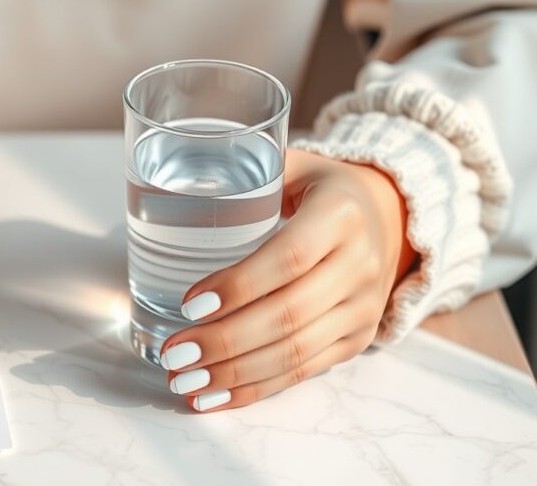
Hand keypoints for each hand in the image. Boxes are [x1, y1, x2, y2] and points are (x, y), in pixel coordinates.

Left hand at [160, 149, 417, 411]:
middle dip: (225, 341)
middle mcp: (360, 263)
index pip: (290, 257)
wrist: (389, 215)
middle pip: (289, 314)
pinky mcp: (358, 340)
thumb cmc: (316, 188)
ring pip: (297, 352)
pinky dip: (256, 389)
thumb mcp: (292, 164)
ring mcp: (364, 307)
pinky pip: (305, 372)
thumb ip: (243, 172)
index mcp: (340, 213)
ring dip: (235, 374)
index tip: (188, 304)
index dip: (239, 285)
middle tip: (174, 354)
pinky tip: (214, 395)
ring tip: (185, 381)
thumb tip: (172, 192)